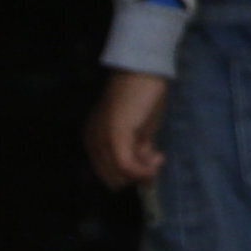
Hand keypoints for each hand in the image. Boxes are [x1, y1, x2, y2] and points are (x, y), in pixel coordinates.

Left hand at [85, 71, 170, 190]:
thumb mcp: (139, 130)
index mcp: (94, 141)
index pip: (108, 174)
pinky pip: (127, 166)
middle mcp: (93, 143)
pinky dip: (144, 169)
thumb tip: (146, 178)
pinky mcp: (115, 137)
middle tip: (154, 158)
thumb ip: (137, 151)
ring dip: (143, 172)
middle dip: (136, 175)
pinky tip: (158, 157)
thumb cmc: (141, 97)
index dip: (131, 175)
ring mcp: (102, 140)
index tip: (151, 162)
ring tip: (157, 156)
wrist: (142, 71)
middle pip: (113, 179)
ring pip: (120, 175)